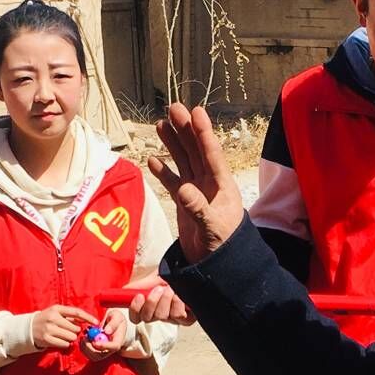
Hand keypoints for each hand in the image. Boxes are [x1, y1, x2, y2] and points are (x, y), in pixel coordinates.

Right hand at [31, 304, 97, 350]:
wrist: (29, 328)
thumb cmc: (47, 320)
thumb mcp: (56, 313)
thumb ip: (70, 316)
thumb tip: (86, 322)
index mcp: (57, 309)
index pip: (76, 312)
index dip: (88, 317)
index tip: (96, 322)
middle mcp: (53, 318)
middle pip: (76, 328)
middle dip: (75, 331)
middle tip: (68, 330)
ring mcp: (49, 329)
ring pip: (72, 337)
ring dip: (70, 338)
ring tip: (62, 335)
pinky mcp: (47, 339)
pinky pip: (65, 344)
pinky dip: (65, 343)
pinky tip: (58, 340)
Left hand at [82, 308, 131, 360]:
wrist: (112, 323)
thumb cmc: (115, 318)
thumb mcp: (116, 316)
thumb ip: (113, 323)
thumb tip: (107, 331)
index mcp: (118, 341)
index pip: (114, 347)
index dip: (104, 346)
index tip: (95, 342)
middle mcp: (111, 349)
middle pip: (101, 355)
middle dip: (90, 347)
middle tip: (85, 336)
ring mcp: (104, 352)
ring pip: (93, 355)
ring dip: (85, 346)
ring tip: (85, 334)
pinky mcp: (96, 352)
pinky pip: (88, 353)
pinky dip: (83, 346)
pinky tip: (84, 337)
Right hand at [128, 280, 195, 326]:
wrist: (191, 269)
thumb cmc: (174, 274)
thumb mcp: (154, 278)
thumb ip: (139, 285)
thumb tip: (123, 291)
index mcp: (150, 306)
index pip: (136, 317)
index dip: (135, 309)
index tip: (139, 296)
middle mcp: (160, 314)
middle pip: (148, 318)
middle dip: (152, 302)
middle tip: (159, 289)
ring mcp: (173, 318)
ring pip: (163, 316)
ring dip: (166, 300)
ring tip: (172, 289)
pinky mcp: (187, 319)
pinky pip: (178, 316)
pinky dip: (178, 303)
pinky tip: (181, 295)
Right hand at [148, 103, 245, 263]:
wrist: (218, 266)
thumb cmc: (222, 247)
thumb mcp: (213, 229)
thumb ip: (199, 209)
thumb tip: (184, 189)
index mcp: (221, 186)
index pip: (212, 154)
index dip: (204, 133)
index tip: (197, 111)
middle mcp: (209, 184)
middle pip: (195, 151)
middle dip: (185, 130)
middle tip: (174, 108)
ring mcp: (196, 192)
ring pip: (183, 162)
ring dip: (173, 144)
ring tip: (161, 123)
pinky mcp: (184, 204)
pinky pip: (172, 182)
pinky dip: (163, 171)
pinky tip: (153, 159)